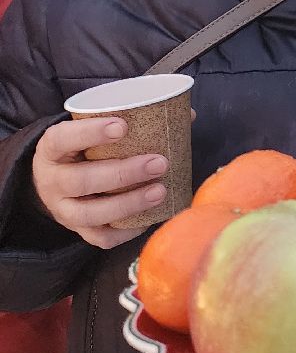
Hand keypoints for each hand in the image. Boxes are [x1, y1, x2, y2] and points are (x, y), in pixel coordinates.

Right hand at [31, 117, 168, 248]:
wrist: (56, 182)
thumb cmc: (85, 150)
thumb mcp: (93, 132)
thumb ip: (131, 121)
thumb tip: (186, 115)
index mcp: (52, 150)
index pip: (61, 138)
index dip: (89, 132)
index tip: (123, 126)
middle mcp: (52, 182)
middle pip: (81, 181)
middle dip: (123, 174)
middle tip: (159, 163)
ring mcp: (63, 210)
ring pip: (91, 214)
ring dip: (129, 203)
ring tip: (160, 191)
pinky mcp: (79, 230)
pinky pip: (101, 237)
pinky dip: (126, 231)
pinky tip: (148, 218)